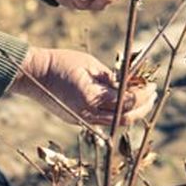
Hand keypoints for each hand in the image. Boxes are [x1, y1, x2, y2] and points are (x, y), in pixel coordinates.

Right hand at [11, 47, 154, 126]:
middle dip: (142, 107)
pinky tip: (121, 102)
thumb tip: (129, 84)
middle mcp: (88, 114)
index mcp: (92, 98)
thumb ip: (110, 77)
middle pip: (125, 117)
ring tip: (141, 99)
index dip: (143, 95)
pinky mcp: (77, 120)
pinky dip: (115, 113)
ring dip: (130, 112)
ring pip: (115, 123)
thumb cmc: (61, 62)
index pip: (127, 101)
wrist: (33, 74)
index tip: (151, 85)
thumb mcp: (90, 64)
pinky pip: (102, 121)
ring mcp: (82, 120)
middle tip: (152, 94)